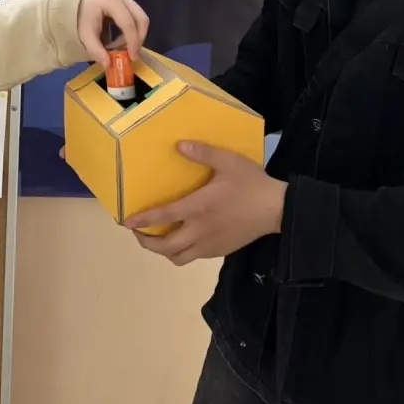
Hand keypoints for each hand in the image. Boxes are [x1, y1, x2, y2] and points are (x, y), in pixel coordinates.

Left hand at [76, 0, 148, 67]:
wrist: (79, 4)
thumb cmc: (82, 17)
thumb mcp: (86, 35)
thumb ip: (96, 50)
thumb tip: (108, 64)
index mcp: (112, 1)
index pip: (128, 23)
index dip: (132, 41)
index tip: (132, 57)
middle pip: (141, 20)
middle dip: (138, 39)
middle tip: (132, 54)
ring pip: (142, 20)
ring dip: (136, 37)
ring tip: (122, 47)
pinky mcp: (129, 3)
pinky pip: (137, 19)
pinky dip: (134, 32)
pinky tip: (123, 41)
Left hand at [128, 142, 286, 265]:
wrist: (277, 210)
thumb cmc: (251, 184)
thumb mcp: (228, 161)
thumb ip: (203, 153)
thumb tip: (179, 146)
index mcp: (197, 208)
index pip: (163, 218)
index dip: (141, 221)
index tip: (126, 222)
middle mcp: (199, 230)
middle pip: (165, 247)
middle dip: (146, 242)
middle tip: (138, 232)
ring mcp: (210, 244)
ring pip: (178, 258)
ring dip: (163, 251)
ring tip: (158, 239)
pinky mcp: (220, 251)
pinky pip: (193, 257)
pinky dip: (182, 252)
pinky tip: (183, 239)